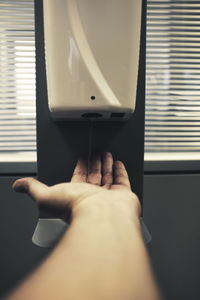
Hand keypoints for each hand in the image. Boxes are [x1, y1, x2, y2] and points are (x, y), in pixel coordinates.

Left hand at [13, 152, 140, 222]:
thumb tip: (19, 185)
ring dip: (105, 165)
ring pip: (106, 177)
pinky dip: (120, 172)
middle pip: (93, 176)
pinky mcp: (123, 196)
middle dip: (93, 163)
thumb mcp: (46, 195)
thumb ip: (34, 188)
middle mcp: (92, 197)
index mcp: (76, 196)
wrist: (101, 216)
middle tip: (95, 152)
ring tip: (106, 154)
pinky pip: (122, 181)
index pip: (77, 178)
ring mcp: (109, 197)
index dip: (79, 167)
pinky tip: (118, 163)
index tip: (81, 158)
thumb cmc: (76, 208)